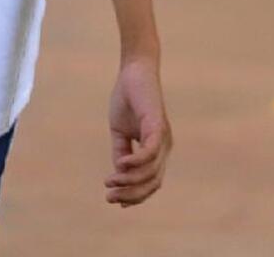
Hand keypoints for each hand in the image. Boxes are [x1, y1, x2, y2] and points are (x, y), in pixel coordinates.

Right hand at [105, 56, 170, 206]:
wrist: (133, 71)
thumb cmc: (128, 99)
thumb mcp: (120, 131)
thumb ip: (121, 151)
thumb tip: (118, 175)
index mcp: (157, 149)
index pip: (151, 182)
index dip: (135, 196)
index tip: (115, 200)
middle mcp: (164, 147)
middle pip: (153, 183)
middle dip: (131, 194)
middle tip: (109, 196)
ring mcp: (163, 137)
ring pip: (151, 172)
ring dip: (129, 181)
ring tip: (110, 182)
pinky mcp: (158, 125)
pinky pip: (150, 152)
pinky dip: (135, 162)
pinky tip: (120, 164)